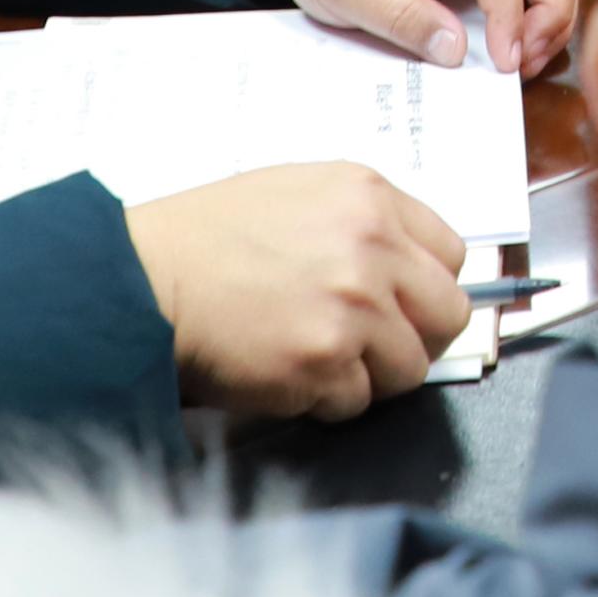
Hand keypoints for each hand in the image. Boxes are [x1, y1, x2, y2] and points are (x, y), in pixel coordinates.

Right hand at [123, 163, 470, 420]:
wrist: (146, 281)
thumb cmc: (207, 239)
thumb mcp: (297, 194)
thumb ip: (361, 223)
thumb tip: (406, 269)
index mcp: (370, 198)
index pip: (451, 255)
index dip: (426, 288)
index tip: (404, 305)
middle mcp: (373, 249)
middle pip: (447, 315)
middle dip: (414, 336)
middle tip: (371, 346)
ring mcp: (353, 309)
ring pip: (409, 368)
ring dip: (368, 374)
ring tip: (316, 359)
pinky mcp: (324, 364)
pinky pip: (356, 402)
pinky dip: (325, 400)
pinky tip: (287, 374)